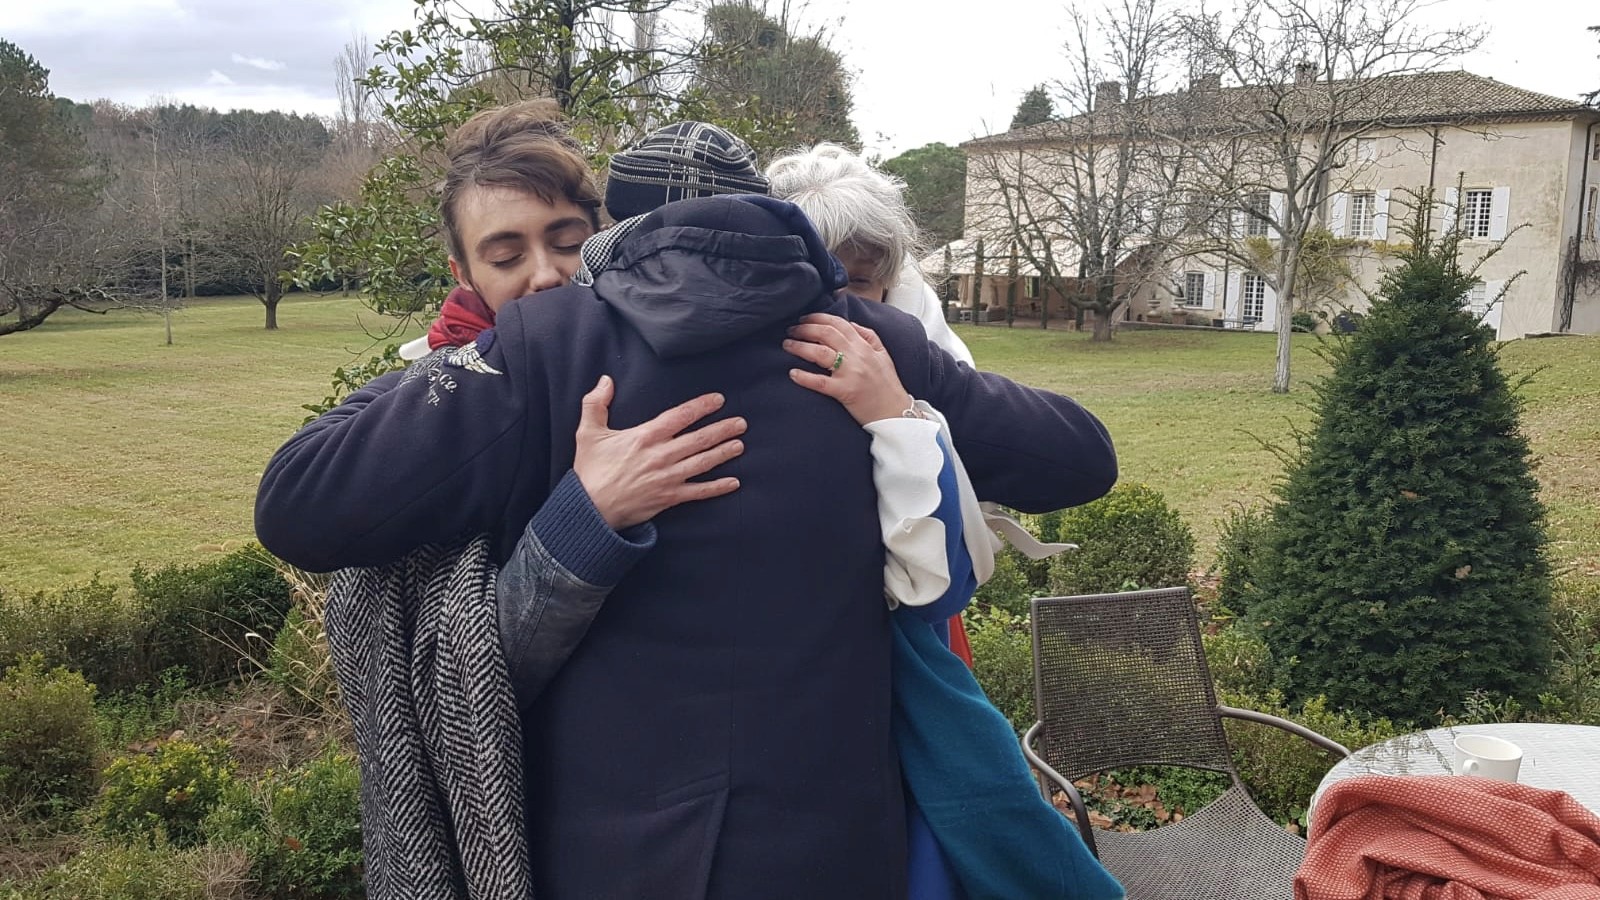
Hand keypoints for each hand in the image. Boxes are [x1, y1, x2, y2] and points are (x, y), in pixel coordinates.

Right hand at [573, 376, 744, 529]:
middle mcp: (661, 455)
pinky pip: (699, 492)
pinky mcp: (669, 498)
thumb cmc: (590, 471)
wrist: (590, 509)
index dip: (702, 406)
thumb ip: (596, 403)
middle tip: (741, 423)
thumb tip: (605, 380)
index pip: (680, 416)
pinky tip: (734, 482)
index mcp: (645, 436)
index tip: (719, 400)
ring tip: (740, 445)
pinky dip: (717, 487)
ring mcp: (668, 478)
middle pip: (699, 439)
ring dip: (724, 453)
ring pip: (703, 463)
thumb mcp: (587, 433)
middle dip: (722, 429)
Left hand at [783, 313, 911, 425]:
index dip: (818, 318)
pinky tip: (793, 373)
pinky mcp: (845, 392)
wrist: (895, 413)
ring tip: (787, 345)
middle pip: (826, 333)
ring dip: (799, 346)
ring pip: (820, 353)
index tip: (803, 319)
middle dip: (804, 329)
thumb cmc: (887, 386)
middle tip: (790, 330)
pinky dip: (804, 377)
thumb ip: (869, 336)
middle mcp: (857, 356)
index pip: (838, 323)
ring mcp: (850, 373)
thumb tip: (851, 324)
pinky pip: (820, 382)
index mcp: (864, 346)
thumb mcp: (883, 355)